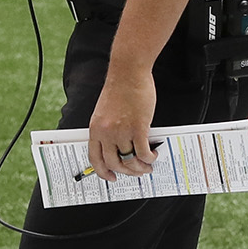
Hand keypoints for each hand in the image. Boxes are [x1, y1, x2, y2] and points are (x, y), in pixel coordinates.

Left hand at [88, 65, 157, 179]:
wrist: (128, 71)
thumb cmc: (120, 87)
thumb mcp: (105, 112)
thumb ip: (108, 129)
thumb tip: (119, 146)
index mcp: (96, 129)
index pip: (95, 158)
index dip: (103, 172)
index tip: (111, 177)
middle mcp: (106, 132)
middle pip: (113, 163)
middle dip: (126, 172)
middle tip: (136, 172)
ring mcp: (121, 131)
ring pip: (130, 160)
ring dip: (140, 167)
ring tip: (148, 165)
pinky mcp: (138, 127)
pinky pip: (143, 152)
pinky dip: (149, 158)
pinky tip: (153, 155)